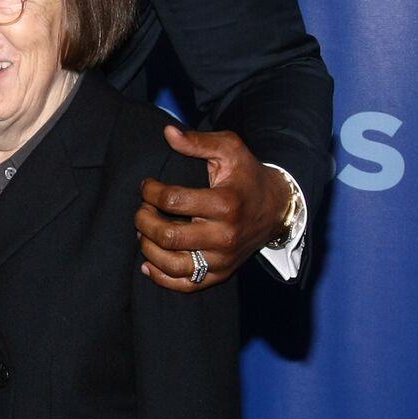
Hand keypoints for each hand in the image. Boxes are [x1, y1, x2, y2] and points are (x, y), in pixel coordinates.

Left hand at [135, 125, 288, 291]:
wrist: (275, 208)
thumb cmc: (246, 175)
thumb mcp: (229, 150)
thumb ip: (198, 142)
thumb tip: (168, 133)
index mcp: (225, 203)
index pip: (173, 201)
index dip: (151, 192)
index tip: (147, 186)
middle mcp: (225, 236)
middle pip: (169, 236)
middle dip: (145, 221)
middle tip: (141, 211)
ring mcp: (223, 259)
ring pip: (173, 265)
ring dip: (149, 249)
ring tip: (143, 233)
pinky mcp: (221, 274)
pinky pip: (186, 285)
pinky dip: (162, 277)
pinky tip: (147, 263)